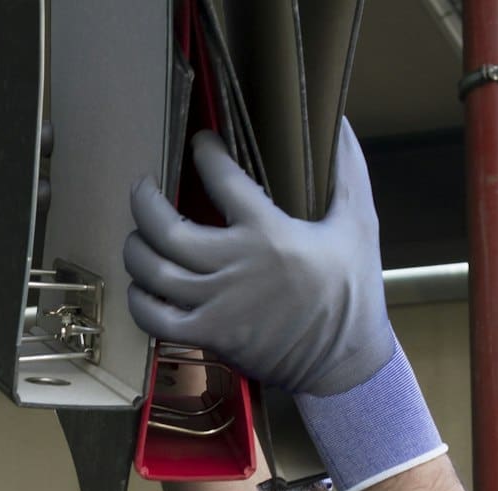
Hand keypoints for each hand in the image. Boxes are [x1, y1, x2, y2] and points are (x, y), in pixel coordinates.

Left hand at [124, 121, 393, 398]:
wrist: (346, 363)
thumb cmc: (352, 293)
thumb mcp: (360, 225)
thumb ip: (347, 171)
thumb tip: (340, 121)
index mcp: (269, 233)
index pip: (221, 178)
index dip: (205, 153)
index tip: (201, 144)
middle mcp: (235, 266)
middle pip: (166, 229)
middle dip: (144, 202)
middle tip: (144, 189)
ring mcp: (217, 304)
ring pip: (153, 272)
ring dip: (136, 249)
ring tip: (139, 237)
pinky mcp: (209, 336)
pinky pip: (154, 319)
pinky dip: (139, 301)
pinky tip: (142, 287)